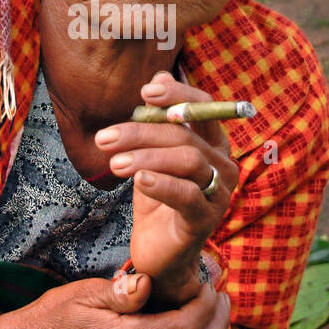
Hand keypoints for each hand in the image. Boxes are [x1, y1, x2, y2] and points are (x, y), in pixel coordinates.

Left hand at [93, 71, 239, 304]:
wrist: (159, 254)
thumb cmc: (157, 200)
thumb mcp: (152, 156)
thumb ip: (157, 120)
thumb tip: (159, 74)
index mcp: (213, 144)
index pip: (203, 108)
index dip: (177, 95)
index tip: (145, 91)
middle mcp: (223, 165)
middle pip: (186, 134)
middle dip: (141, 132)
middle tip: (104, 138)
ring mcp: (219, 193)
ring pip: (187, 160)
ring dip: (146, 157)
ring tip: (114, 163)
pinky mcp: (206, 219)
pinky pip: (187, 195)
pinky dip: (161, 184)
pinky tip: (138, 180)